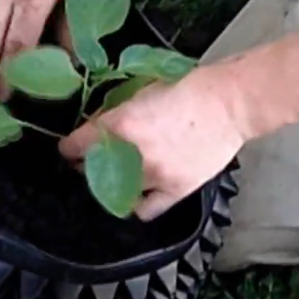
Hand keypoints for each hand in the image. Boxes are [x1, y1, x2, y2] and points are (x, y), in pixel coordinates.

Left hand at [59, 68, 246, 220]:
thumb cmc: (188, 88)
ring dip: (111, 181)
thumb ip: (114, 111)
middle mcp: (133, 155)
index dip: (69, 147)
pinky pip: (145, 210)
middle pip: (91, 170)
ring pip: (114, 191)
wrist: (230, 102)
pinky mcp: (175, 190)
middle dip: (88, 163)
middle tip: (94, 158)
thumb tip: (93, 126)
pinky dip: (137, 203)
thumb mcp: (140, 90)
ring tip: (119, 172)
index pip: (74, 146)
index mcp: (120, 125)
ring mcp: (154, 176)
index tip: (69, 149)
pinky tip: (137, 193)